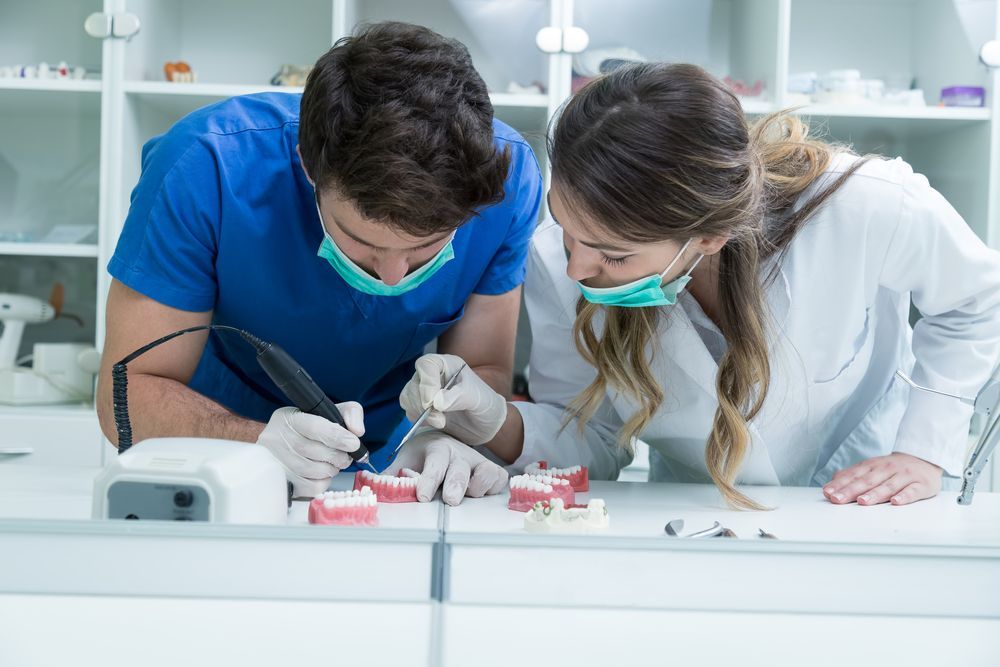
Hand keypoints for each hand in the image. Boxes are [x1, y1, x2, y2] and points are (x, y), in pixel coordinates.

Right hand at [256, 404, 364, 497]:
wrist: (282, 443)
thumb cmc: (310, 427)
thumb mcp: (329, 411)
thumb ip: (350, 414)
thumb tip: (357, 432)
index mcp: (289, 418)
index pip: (315, 427)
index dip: (338, 437)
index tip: (354, 444)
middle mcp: (277, 439)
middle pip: (314, 451)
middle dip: (338, 456)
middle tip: (346, 457)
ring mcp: (276, 461)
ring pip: (313, 471)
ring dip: (332, 469)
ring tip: (334, 463)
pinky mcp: (282, 480)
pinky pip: (310, 487)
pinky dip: (324, 481)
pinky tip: (324, 473)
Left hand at [386, 431, 507, 505]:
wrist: (443, 440)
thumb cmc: (423, 455)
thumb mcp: (405, 460)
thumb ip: (391, 475)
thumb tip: (375, 487)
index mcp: (437, 448)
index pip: (434, 463)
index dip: (429, 479)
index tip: (421, 495)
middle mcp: (459, 453)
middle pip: (461, 469)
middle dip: (455, 484)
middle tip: (450, 500)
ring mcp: (477, 461)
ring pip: (486, 473)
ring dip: (477, 487)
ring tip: (464, 496)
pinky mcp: (491, 470)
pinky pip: (498, 479)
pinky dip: (492, 487)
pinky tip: (479, 494)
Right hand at [399, 353, 506, 445]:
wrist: (486, 424)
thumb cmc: (485, 405)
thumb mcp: (477, 398)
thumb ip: (458, 397)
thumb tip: (436, 403)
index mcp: (447, 364)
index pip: (426, 365)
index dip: (426, 384)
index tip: (433, 403)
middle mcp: (433, 375)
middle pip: (414, 383)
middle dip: (423, 404)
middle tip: (440, 420)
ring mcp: (425, 390)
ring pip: (408, 396)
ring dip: (419, 412)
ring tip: (441, 422)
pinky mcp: (421, 406)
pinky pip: (409, 410)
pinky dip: (418, 419)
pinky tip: (435, 423)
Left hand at [823, 452, 942, 505]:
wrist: (924, 459)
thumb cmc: (892, 468)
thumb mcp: (871, 467)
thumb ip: (852, 475)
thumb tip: (831, 484)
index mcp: (872, 466)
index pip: (853, 475)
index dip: (840, 484)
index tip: (828, 493)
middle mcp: (886, 469)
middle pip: (867, 481)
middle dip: (851, 490)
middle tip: (838, 499)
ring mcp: (904, 476)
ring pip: (887, 486)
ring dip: (874, 494)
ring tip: (862, 501)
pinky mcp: (921, 484)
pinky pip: (912, 491)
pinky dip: (904, 496)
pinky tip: (895, 502)